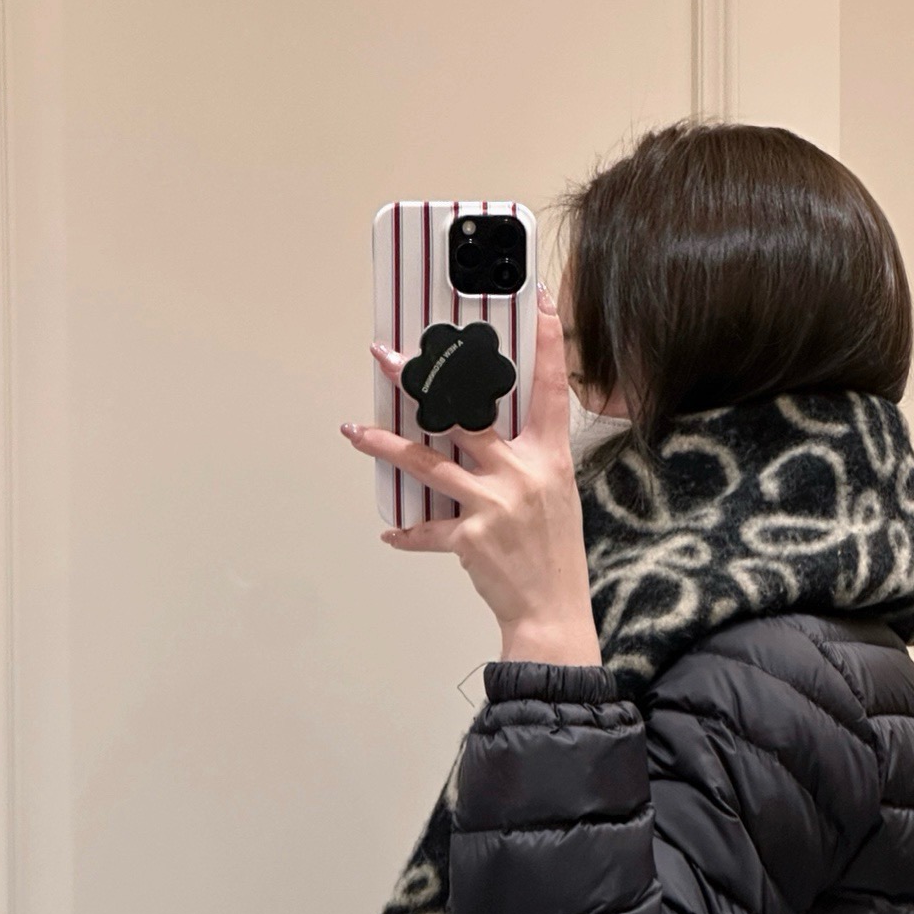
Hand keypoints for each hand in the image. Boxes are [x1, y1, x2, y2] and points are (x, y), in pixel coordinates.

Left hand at [341, 283, 602, 666]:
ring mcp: (493, 504)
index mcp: (550, 458)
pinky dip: (407, 533)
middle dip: (422, 382)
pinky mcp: (469, 537)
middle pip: (466, 413)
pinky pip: (426, 529)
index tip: (540, 302)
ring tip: (355, 432)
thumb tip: (486, 435)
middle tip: (389, 357)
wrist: (552, 611)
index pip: (551, 390)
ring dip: (386, 445)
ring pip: (428, 462)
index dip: (549, 344)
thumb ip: (529, 460)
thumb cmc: (555, 554)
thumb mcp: (557, 496)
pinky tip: (390, 532)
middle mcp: (521, 473)